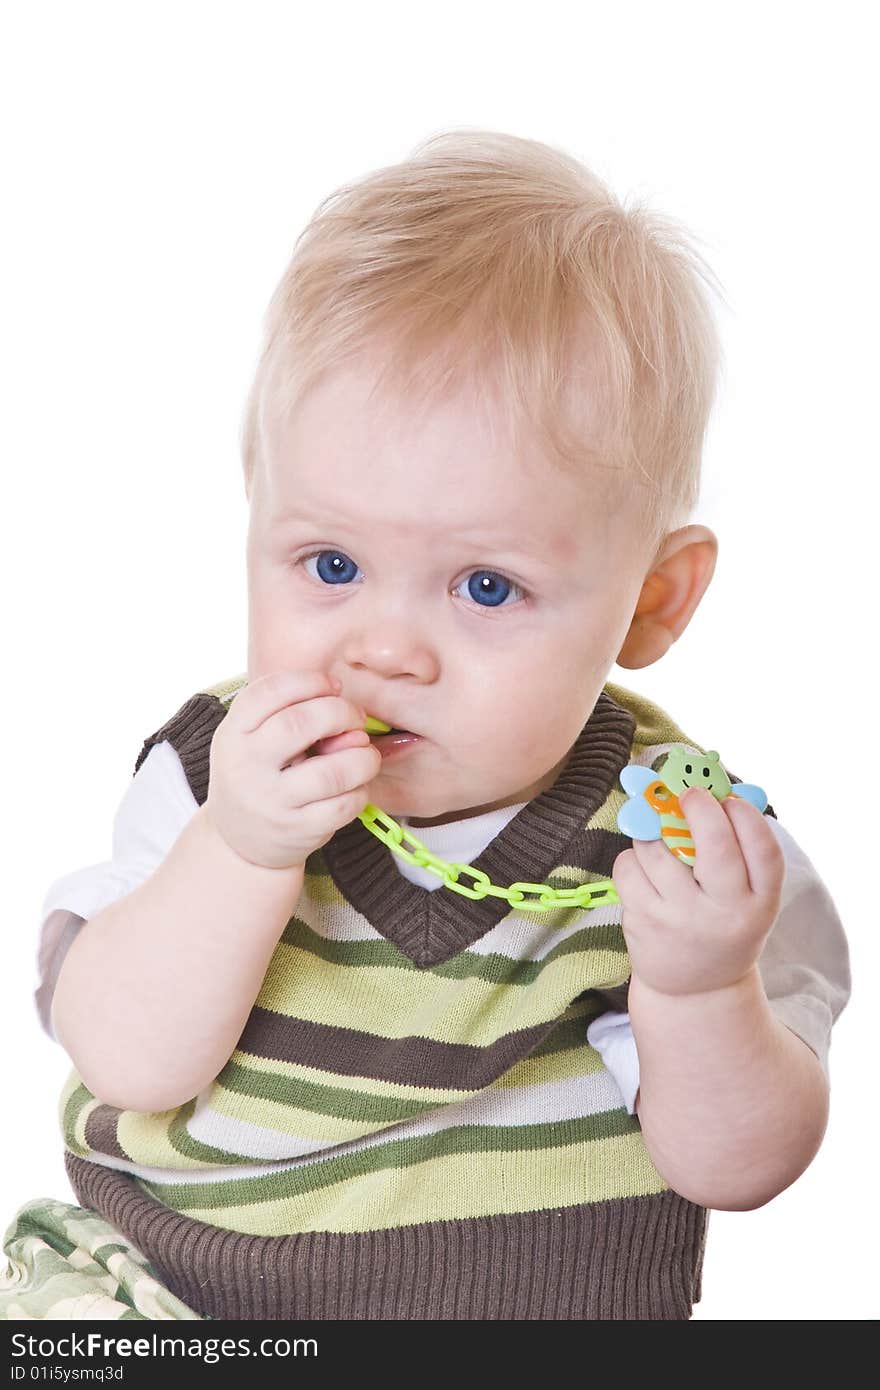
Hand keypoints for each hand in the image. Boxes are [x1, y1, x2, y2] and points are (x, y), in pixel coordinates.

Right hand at [204, 670, 382, 870]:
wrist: (237, 840)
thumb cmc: (257, 775)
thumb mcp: (255, 740)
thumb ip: (294, 718)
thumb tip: (353, 723)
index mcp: (232, 733)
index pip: (270, 691)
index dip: (311, 681)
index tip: (333, 686)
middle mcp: (246, 766)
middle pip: (301, 724)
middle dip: (341, 713)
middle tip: (356, 718)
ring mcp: (271, 802)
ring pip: (332, 772)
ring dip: (363, 757)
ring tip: (366, 754)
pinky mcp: (297, 830)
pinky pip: (343, 805)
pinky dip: (361, 790)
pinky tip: (356, 784)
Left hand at [611, 786, 785, 997]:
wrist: (695, 991)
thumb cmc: (722, 924)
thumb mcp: (745, 898)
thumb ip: (737, 851)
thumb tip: (707, 788)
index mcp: (761, 903)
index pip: (764, 851)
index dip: (748, 817)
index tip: (730, 799)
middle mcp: (726, 913)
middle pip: (716, 846)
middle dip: (699, 809)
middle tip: (689, 796)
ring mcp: (683, 919)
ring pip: (659, 850)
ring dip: (654, 833)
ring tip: (660, 841)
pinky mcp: (645, 922)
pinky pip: (628, 867)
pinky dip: (631, 857)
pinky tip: (643, 870)